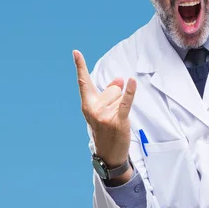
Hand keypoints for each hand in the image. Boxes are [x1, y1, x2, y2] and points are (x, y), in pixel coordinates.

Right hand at [73, 50, 136, 167]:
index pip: (84, 83)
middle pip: (112, 90)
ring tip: (117, 121)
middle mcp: (93, 109)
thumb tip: (121, 79)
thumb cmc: (106, 130)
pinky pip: (125, 102)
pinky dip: (130, 92)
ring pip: (119, 97)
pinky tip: (132, 81)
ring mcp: (105, 115)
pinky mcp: (118, 120)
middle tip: (112, 117)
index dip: (80, 66)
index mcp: (87, 105)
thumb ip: (110, 93)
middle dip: (116, 99)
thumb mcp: (102, 111)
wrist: (109, 154)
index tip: (76, 52)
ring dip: (122, 107)